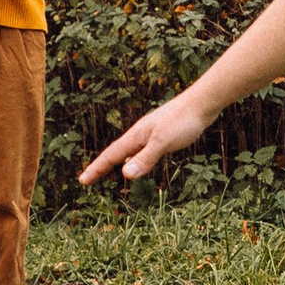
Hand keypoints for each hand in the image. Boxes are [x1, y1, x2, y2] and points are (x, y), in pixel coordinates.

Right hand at [78, 93, 208, 185]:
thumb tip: (125, 174)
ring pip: (128, 151)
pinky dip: (134, 158)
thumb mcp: (163, 142)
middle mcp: (140, 134)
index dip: (96, 169)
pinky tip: (139, 161)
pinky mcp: (163, 134)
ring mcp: (151, 134)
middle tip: (87, 179)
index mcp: (136, 136)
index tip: (81, 181)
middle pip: (115, 153)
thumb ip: (146, 158)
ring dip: (116, 162)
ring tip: (106, 170)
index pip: (111, 156)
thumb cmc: (183, 121)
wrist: (203, 103)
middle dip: (101, 166)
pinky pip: (141, 150)